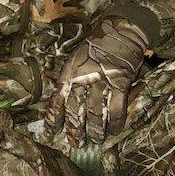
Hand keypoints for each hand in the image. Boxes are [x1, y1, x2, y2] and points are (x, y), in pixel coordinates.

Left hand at [45, 18, 150, 146]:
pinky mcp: (121, 83)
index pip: (58, 100)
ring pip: (95, 113)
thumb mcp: (75, 59)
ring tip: (95, 140)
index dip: (54, 119)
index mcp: (69, 73)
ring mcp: (102, 82)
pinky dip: (115, 123)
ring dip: (94, 130)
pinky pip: (117, 109)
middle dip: (74, 130)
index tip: (53, 133)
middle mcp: (83, 79)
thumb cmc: (96, 47)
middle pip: (76, 110)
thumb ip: (70, 80)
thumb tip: (62, 103)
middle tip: (75, 144)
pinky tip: (114, 132)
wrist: (121, 31)